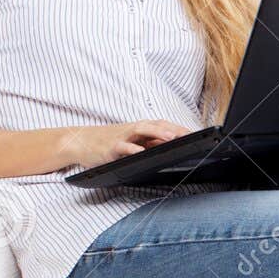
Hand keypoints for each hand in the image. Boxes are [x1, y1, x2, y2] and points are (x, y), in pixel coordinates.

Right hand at [67, 119, 194, 168]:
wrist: (80, 142)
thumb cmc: (109, 143)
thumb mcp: (133, 142)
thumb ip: (150, 144)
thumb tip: (172, 148)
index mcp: (140, 129)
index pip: (164, 126)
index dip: (180, 129)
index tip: (197, 134)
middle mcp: (133, 130)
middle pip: (157, 125)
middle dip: (174, 129)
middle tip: (190, 135)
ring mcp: (122, 137)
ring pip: (142, 130)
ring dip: (158, 133)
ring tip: (172, 138)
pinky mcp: (110, 147)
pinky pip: (123, 147)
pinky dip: (132, 149)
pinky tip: (141, 152)